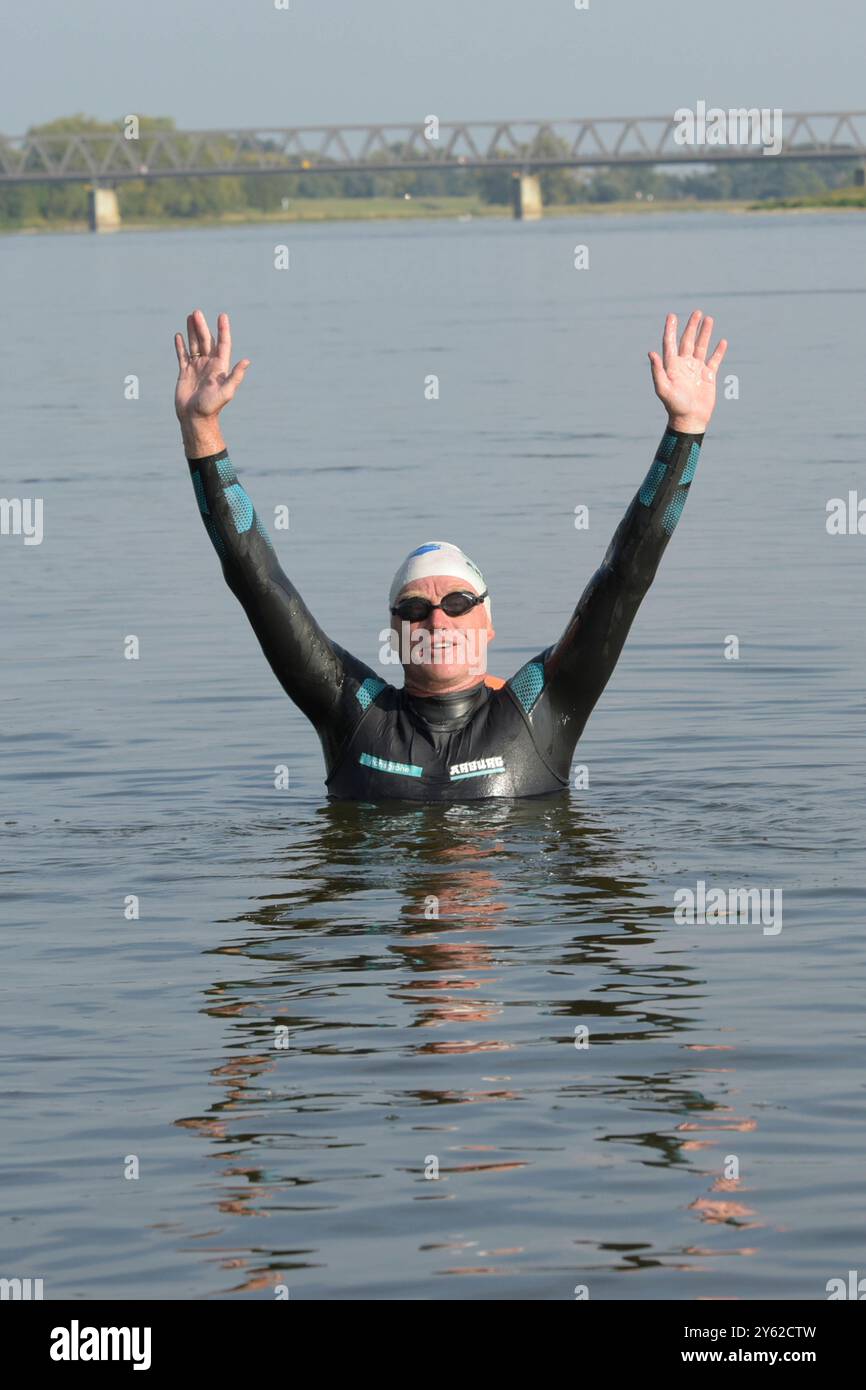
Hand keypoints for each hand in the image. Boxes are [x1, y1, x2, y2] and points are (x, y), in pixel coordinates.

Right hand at [174, 309, 249, 453]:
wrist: (195, 418)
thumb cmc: (212, 407)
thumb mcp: (226, 392)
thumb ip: (235, 376)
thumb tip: (247, 361)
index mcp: (220, 367)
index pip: (222, 344)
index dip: (223, 330)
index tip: (222, 316)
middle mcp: (209, 365)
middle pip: (206, 340)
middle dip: (201, 326)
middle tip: (197, 312)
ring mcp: (197, 368)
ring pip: (194, 345)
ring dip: (192, 331)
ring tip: (190, 317)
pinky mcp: (185, 373)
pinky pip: (183, 355)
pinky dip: (180, 345)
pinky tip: (179, 335)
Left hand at [648, 310, 727, 433]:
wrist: (690, 419)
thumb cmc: (675, 405)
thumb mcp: (663, 388)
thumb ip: (658, 371)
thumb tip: (651, 353)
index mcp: (672, 366)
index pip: (670, 343)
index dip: (670, 329)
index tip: (671, 316)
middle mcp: (684, 365)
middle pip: (688, 341)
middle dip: (691, 326)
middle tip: (696, 312)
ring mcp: (697, 369)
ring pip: (702, 347)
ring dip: (705, 333)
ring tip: (709, 319)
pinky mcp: (708, 376)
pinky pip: (714, 360)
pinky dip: (718, 351)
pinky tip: (722, 341)